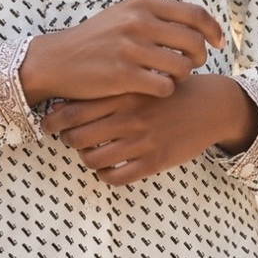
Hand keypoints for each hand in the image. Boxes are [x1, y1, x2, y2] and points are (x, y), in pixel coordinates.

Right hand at [19, 0, 224, 105]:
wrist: (57, 60)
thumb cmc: (94, 40)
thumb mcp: (123, 16)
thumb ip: (155, 16)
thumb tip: (192, 23)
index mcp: (142, 5)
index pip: (194, 14)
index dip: (213, 29)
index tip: (218, 42)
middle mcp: (138, 22)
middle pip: (193, 42)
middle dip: (199, 57)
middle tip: (191, 65)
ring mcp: (131, 48)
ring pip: (182, 67)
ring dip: (182, 77)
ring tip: (170, 78)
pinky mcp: (124, 75)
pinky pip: (165, 87)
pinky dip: (166, 91)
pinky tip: (155, 90)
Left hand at [41, 74, 257, 185]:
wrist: (209, 105)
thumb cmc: (167, 90)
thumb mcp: (139, 80)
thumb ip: (108, 89)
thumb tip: (65, 101)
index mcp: (123, 93)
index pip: (75, 109)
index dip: (53, 119)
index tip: (47, 122)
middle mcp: (129, 117)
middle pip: (77, 136)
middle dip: (65, 139)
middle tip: (66, 137)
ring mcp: (142, 141)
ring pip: (93, 159)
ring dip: (85, 158)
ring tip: (88, 152)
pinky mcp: (155, 161)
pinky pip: (117, 177)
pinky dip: (105, 174)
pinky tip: (108, 167)